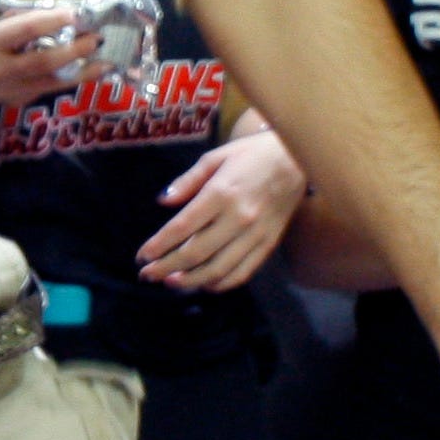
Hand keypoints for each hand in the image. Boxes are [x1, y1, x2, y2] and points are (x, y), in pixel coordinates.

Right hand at [0, 0, 102, 112]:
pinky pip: (49, 88)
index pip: (26, 29)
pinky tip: (91, 71)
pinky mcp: (16, 102)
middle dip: (75, 49)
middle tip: (98, 38)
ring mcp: (7, 90)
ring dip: (83, 70)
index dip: (54, 20)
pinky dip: (71, 79)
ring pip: (53, 80)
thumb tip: (58, 4)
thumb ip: (17, 13)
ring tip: (106, 60)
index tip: (78, 13)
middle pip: (45, 60)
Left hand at [139, 130, 300, 291]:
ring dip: (190, 281)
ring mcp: (255, 235)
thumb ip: (188, 180)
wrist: (297, 159)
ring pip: (218, 269)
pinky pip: (243, 272)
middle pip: (196, 253)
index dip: (159, 245)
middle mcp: (238, 218)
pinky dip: (221, 284)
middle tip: (147, 275)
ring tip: (170, 283)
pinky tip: (204, 284)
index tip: (141, 256)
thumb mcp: (216, 157)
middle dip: (166, 268)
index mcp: (221, 194)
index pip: (182, 228)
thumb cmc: (251, 155)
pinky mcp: (268, 245)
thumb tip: (162, 201)